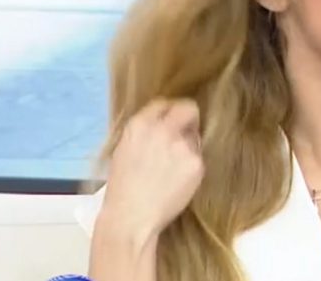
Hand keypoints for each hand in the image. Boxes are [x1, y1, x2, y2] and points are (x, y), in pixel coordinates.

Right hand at [99, 98, 204, 238]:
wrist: (131, 218)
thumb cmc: (122, 189)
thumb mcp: (124, 150)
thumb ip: (145, 132)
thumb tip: (163, 123)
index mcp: (139, 125)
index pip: (163, 103)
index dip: (168, 112)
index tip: (171, 120)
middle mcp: (162, 130)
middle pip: (188, 108)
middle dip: (188, 117)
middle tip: (185, 131)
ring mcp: (182, 146)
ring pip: (194, 136)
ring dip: (187, 146)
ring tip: (172, 169)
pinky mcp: (196, 163)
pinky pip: (198, 157)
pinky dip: (191, 166)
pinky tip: (177, 180)